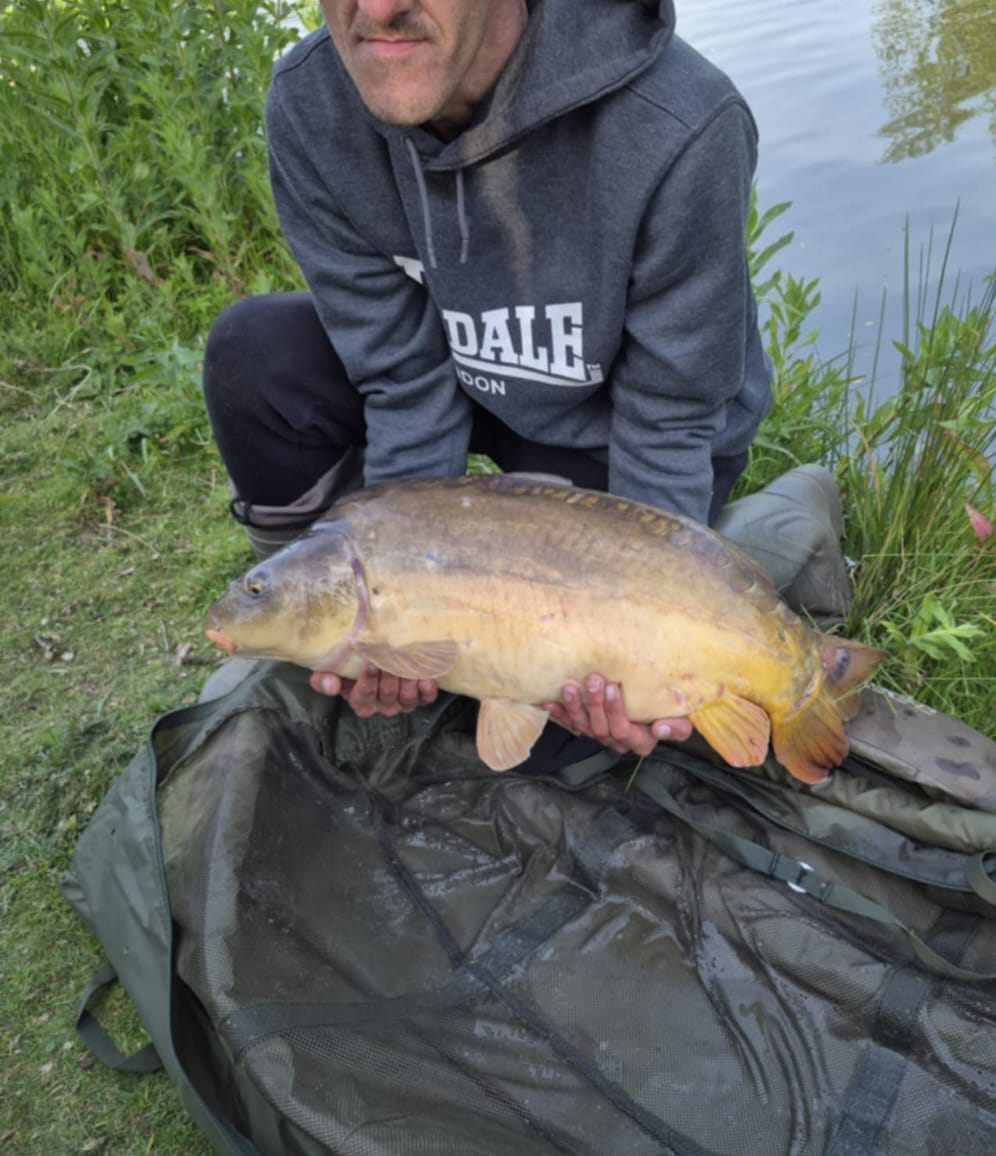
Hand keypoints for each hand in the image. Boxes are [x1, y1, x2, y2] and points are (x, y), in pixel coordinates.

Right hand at [310, 662, 437, 717]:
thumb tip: (328, 684)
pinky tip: (426, 678)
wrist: (380, 660)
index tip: (370, 663)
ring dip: (408, 681)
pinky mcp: (420, 699)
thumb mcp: (335, 671)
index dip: (367, 681)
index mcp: (361, 702)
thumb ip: (324, 679)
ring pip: (407, 698)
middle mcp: (383, 707)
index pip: (363, 696)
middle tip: (392, 657)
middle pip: (387, 695)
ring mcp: (403, 704)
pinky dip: (427, 690)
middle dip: (389, 676)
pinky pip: (426, 699)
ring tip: (408, 663)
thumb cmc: (355, 667)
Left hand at [544, 674, 691, 756]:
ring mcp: (600, 735)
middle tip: (593, 678)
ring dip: (574, 707)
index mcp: (640, 741)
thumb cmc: (668, 712)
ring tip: (570, 687)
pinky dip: (559, 713)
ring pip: (583, 726)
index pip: (624, 729)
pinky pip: (570, 723)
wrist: (655, 711)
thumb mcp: (682, 720)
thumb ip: (678, 727)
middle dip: (595, 703)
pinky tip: (548, 701)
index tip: (613, 686)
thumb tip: (661, 728)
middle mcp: (617, 741)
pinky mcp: (586, 728)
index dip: (616, 710)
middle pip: (601, 727)